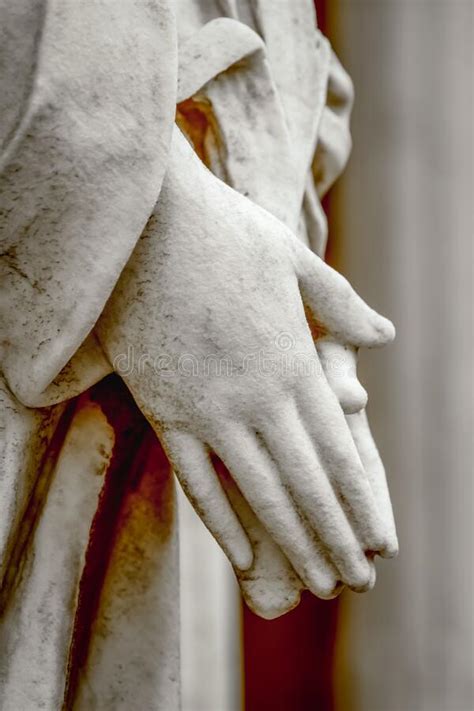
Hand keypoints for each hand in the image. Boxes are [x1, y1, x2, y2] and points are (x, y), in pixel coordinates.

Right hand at [97, 127, 394, 599]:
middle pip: (305, 484)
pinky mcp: (164, 409)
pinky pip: (195, 478)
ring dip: (290, 542)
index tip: (379, 545)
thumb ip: (340, 304)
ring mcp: (207, 408)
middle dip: (334, 538)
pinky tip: (239, 555)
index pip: (338, 450)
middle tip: (354, 583)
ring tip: (314, 582)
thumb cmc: (221, 230)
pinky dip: (220, 521)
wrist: (140, 222)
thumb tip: (384, 335)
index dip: (360, 503)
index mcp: (292, 361)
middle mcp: (256, 396)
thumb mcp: (292, 257)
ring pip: (257, 493)